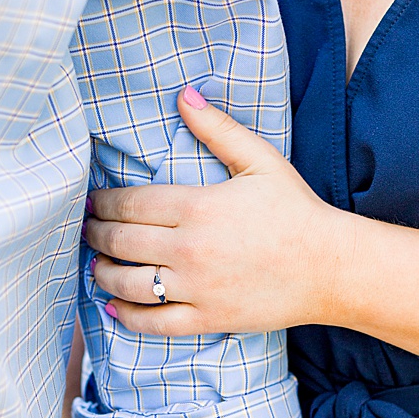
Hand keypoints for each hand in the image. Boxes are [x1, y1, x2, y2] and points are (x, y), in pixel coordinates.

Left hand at [85, 87, 346, 335]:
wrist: (332, 268)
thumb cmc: (298, 211)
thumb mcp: (261, 161)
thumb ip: (218, 129)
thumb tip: (183, 94)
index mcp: (197, 208)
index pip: (128, 204)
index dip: (102, 203)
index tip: (92, 202)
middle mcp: (189, 250)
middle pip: (119, 242)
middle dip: (95, 234)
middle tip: (87, 229)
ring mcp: (197, 288)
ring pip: (127, 283)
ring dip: (102, 273)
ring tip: (96, 265)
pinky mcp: (208, 318)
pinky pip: (153, 322)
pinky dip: (126, 315)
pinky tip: (114, 306)